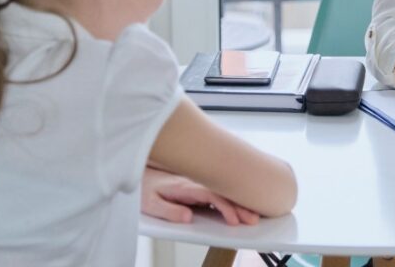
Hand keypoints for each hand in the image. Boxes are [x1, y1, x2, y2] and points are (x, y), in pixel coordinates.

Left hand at [140, 167, 259, 225]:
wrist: (141, 174)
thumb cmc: (145, 189)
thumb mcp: (150, 203)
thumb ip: (169, 211)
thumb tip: (188, 217)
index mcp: (184, 185)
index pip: (211, 194)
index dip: (225, 207)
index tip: (235, 220)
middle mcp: (195, 182)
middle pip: (223, 192)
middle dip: (240, 205)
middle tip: (253, 218)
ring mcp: (198, 183)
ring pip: (224, 190)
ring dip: (240, 201)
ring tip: (253, 214)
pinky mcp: (199, 186)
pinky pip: (220, 190)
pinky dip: (233, 198)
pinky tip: (243, 205)